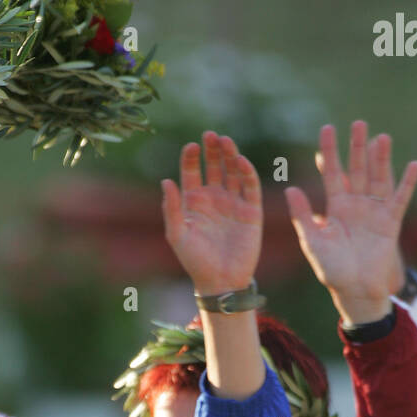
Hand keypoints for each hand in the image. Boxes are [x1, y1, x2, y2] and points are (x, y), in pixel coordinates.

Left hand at [162, 132, 261, 294]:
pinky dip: (247, 173)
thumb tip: (166, 181)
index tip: (191, 146)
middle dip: (212, 150)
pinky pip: (250, 186)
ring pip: (233, 171)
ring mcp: (233, 203)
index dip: (191, 157)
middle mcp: (214, 198)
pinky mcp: (251, 212)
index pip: (192, 171)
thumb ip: (172, 209)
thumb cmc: (195, 261)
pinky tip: (241, 161)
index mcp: (194, 202)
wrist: (220, 281)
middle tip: (210, 135)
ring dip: (230, 155)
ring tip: (225, 141)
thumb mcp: (177, 235)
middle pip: (214, 166)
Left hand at [285, 121, 416, 325]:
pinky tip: (414, 164)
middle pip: (357, 170)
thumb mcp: (313, 242)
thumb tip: (289, 189)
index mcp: (336, 207)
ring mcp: (375, 212)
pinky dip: (408, 183)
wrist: (355, 290)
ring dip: (381, 159)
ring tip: (382, 137)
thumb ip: (303, 216)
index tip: (327, 130)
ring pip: (378, 178)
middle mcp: (356, 205)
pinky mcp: (391, 222)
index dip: (329, 153)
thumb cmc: (332, 270)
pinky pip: (401, 198)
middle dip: (357, 148)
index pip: (332, 173)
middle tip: (358, 124)